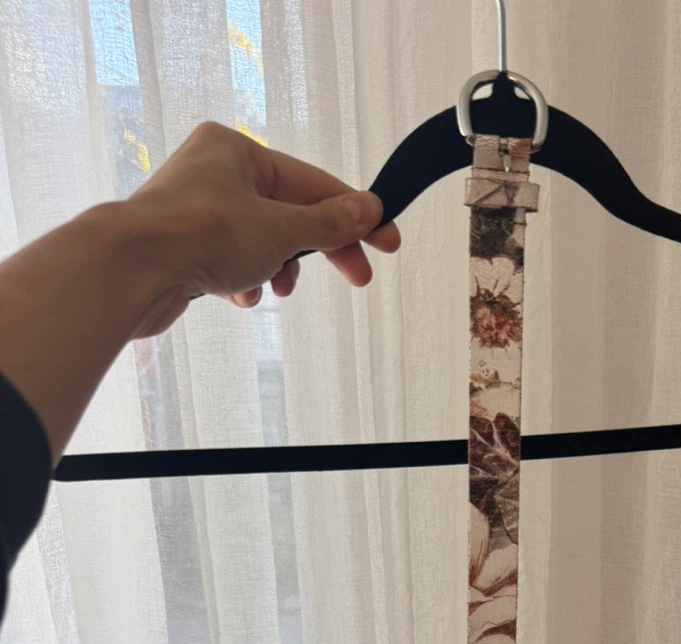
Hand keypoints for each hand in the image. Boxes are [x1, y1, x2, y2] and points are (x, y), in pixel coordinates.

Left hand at [122, 121, 401, 336]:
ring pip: (263, 244)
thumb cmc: (197, 234)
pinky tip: (241, 294)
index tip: (384, 240)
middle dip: (320, 249)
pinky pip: (234, 264)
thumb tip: (366, 209)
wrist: (132, 269)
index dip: (353, 215)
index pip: (312, 183)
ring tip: (277, 287)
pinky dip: (246, 282)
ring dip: (279, 269)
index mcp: (236, 149)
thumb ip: (328, 222)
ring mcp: (198, 212)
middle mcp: (214, 173)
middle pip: (289, 214)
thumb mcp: (281, 228)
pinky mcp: (185, 249)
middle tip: (359, 276)